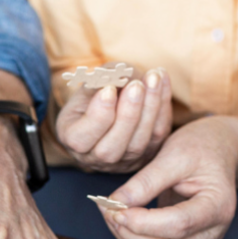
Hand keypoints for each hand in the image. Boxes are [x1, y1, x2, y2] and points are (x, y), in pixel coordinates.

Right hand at [56, 66, 171, 172]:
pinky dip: (163, 104)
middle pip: (111, 148)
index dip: (98, 115)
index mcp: (74, 141)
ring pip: (139, 143)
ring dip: (150, 108)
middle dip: (127, 115)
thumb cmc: (93, 96)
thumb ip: (98, 82)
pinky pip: (158, 133)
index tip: (108, 89)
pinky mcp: (148, 154)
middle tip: (136, 85)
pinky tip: (162, 78)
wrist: (111, 107)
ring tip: (153, 77)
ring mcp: (124, 161)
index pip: (81, 139)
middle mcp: (97, 158)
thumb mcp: (87, 87)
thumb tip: (118, 77)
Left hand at [99, 116, 237, 238]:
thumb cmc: (201, 147)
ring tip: (112, 214)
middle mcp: (213, 230)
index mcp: (217, 206)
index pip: (179, 224)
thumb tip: (116, 204)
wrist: (218, 150)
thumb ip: (146, 181)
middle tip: (110, 213)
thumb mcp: (174, 154)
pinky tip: (121, 219)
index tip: (116, 209)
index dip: (143, 222)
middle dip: (134, 237)